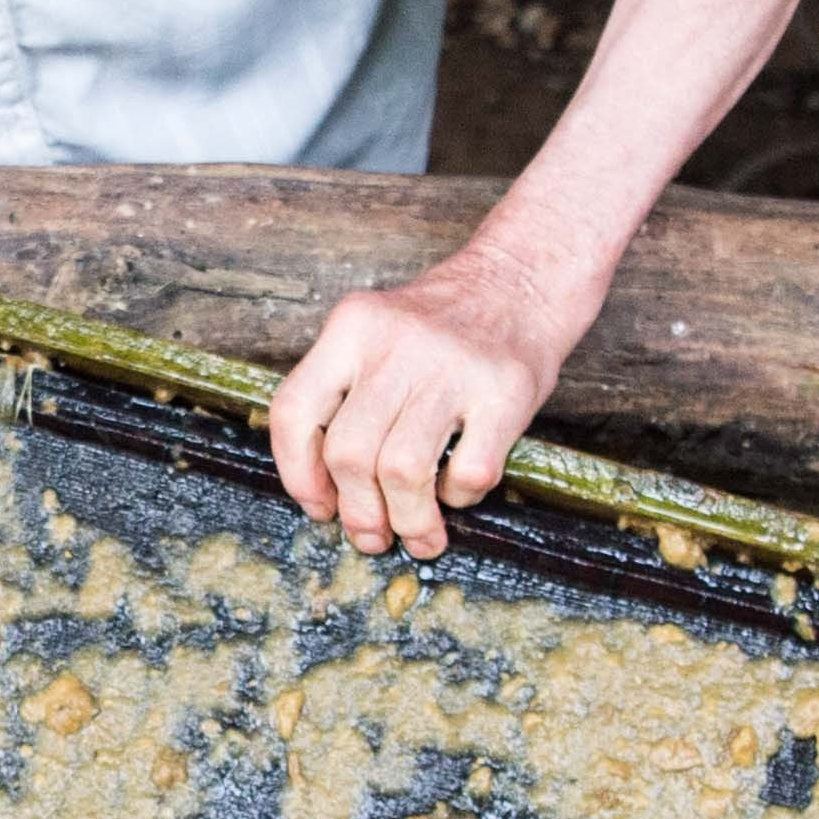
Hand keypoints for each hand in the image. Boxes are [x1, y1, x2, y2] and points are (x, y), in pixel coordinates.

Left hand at [266, 235, 592, 559]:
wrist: (523, 281)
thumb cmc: (442, 327)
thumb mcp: (376, 334)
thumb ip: (347, 394)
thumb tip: (330, 495)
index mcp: (352, 327)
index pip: (294, 411)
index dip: (297, 473)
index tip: (319, 507)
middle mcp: (395, 341)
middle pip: (349, 452)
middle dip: (358, 512)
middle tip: (372, 537)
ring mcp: (452, 365)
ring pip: (403, 471)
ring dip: (409, 520)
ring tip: (419, 536)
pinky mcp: (504, 391)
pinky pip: (468, 472)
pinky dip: (459, 497)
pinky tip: (458, 489)